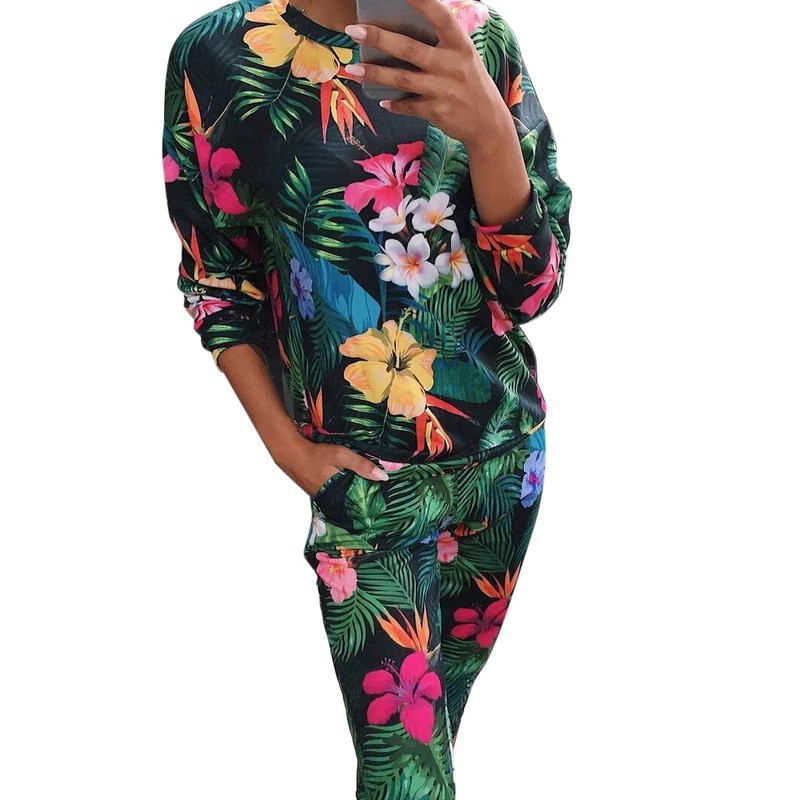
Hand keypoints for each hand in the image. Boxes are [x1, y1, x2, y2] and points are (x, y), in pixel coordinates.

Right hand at [274, 435, 389, 497]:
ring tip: (363, 493)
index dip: (367, 505)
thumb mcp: (341, 456)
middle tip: (374, 500)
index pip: (356, 506)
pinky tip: (344, 484)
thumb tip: (383, 477)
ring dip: (349, 496)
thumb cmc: (316, 454)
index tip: (379, 506)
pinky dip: (339, 490)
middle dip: (359, 502)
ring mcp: (318, 495)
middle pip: (347, 503)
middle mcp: (326, 499)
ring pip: (339, 499)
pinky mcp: (314, 490)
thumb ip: (362, 466)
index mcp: (335, 494)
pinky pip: (330, 494)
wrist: (290, 452)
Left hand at [343, 0, 510, 148]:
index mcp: (460, 45)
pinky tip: (381, 100)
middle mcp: (451, 65)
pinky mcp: (436, 111)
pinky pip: (408, 105)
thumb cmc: (471, 83)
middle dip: (379, 38)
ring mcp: (442, 90)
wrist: (488, 123)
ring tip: (352, 69)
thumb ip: (441, 43)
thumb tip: (403, 30)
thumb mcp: (464, 57)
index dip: (420, 1)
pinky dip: (394, 104)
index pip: (439, 15)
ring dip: (374, 73)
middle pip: (409, 48)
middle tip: (353, 30)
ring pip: (401, 79)